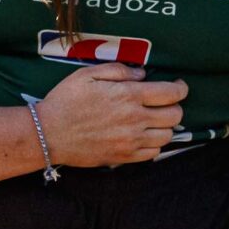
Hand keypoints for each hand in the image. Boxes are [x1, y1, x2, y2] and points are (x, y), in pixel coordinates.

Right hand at [36, 64, 186, 165]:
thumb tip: (142, 74)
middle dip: (176, 107)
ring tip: (156, 120)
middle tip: (166, 103)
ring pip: (168, 136)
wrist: (48, 133)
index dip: (181, 88)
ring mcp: (130, 141)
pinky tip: (145, 136)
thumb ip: (119, 70)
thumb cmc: (66, 100)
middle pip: (175, 116)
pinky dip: (155, 144)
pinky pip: (153, 153)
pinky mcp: (123, 157)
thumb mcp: (88, 74)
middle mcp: (134, 120)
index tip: (178, 86)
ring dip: (167, 127)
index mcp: (128, 95)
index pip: (171, 93)